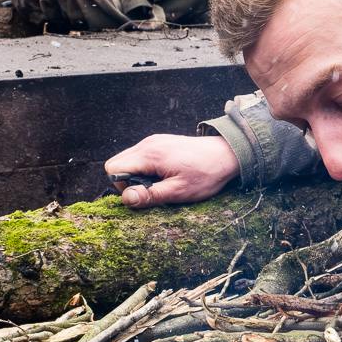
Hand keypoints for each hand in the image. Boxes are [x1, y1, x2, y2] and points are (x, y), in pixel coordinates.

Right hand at [104, 134, 240, 207]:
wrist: (227, 154)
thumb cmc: (206, 173)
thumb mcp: (179, 191)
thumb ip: (150, 195)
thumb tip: (126, 199)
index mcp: (150, 154)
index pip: (113, 168)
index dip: (123, 186)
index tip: (144, 193)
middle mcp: (148, 144)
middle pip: (117, 163)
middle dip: (128, 181)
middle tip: (152, 190)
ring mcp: (154, 141)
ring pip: (128, 160)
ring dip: (138, 175)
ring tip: (161, 183)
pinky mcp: (160, 143)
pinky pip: (141, 156)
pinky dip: (146, 168)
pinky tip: (166, 175)